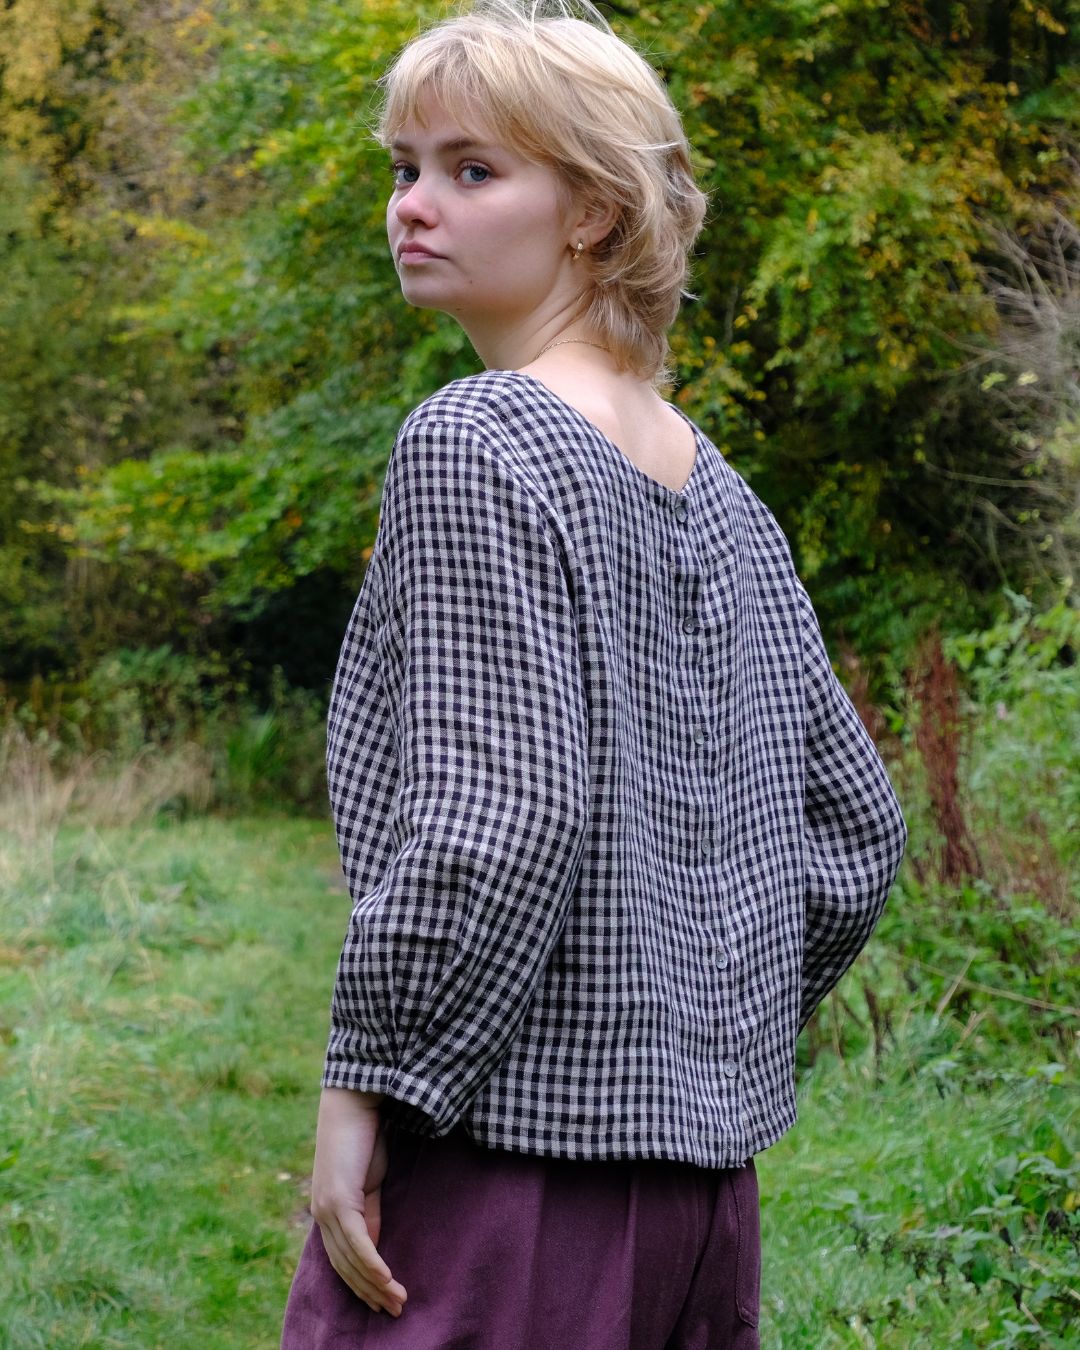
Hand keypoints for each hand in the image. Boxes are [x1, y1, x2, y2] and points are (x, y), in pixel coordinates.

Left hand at [309, 1086, 407, 1316]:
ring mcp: (328, 1207)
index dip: (362, 1283)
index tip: (384, 1301)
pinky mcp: (338, 1199)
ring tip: (398, 1300)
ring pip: (350, 1259)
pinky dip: (372, 1262)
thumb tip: (375, 1244)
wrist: (354, 1101)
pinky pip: (356, 1241)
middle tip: (395, 1311)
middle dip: (370, 1292)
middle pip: (344, 1266)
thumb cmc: (365, 1136)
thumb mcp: (369, 1182)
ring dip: (375, 1284)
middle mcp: (322, 1213)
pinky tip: (387, 1278)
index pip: (343, 1259)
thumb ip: (369, 1212)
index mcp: (328, 1210)